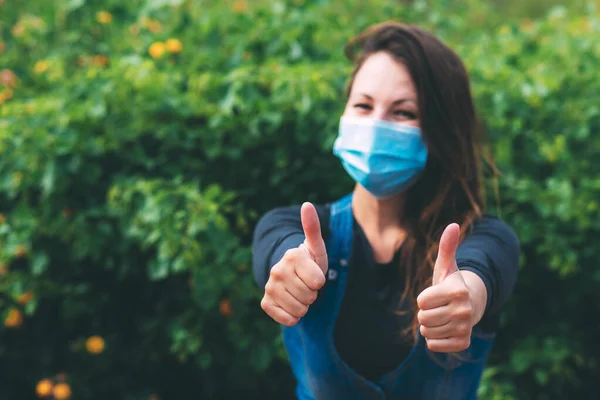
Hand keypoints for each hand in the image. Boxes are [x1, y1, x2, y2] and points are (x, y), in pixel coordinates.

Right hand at [261, 202, 327, 325]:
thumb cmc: (308, 261)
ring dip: (304, 305)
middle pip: (310, 297)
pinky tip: (290, 304)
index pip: (318, 282)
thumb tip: (307, 205)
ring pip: (300, 309)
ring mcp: (270, 286)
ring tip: (299, 292)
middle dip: (313, 293)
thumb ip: (313, 228)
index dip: (320, 281)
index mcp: (292, 255)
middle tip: (306, 284)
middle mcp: (278, 270)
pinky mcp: (266, 302)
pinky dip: (293, 316)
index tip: (314, 273)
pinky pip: (287, 319)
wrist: (290, 274)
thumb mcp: (315, 247)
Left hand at [417, 223, 473, 352]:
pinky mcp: (463, 343)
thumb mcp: (446, 266)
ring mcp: (465, 328)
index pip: (421, 301)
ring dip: (429, 325)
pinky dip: (434, 339)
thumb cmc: (450, 284)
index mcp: (458, 290)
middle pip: (422, 318)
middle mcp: (464, 310)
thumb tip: (453, 225)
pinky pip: (433, 346)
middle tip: (438, 307)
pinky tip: (445, 329)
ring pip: (426, 332)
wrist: (469, 306)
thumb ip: (447, 246)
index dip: (424, 298)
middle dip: (425, 312)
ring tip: (441, 316)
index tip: (436, 294)